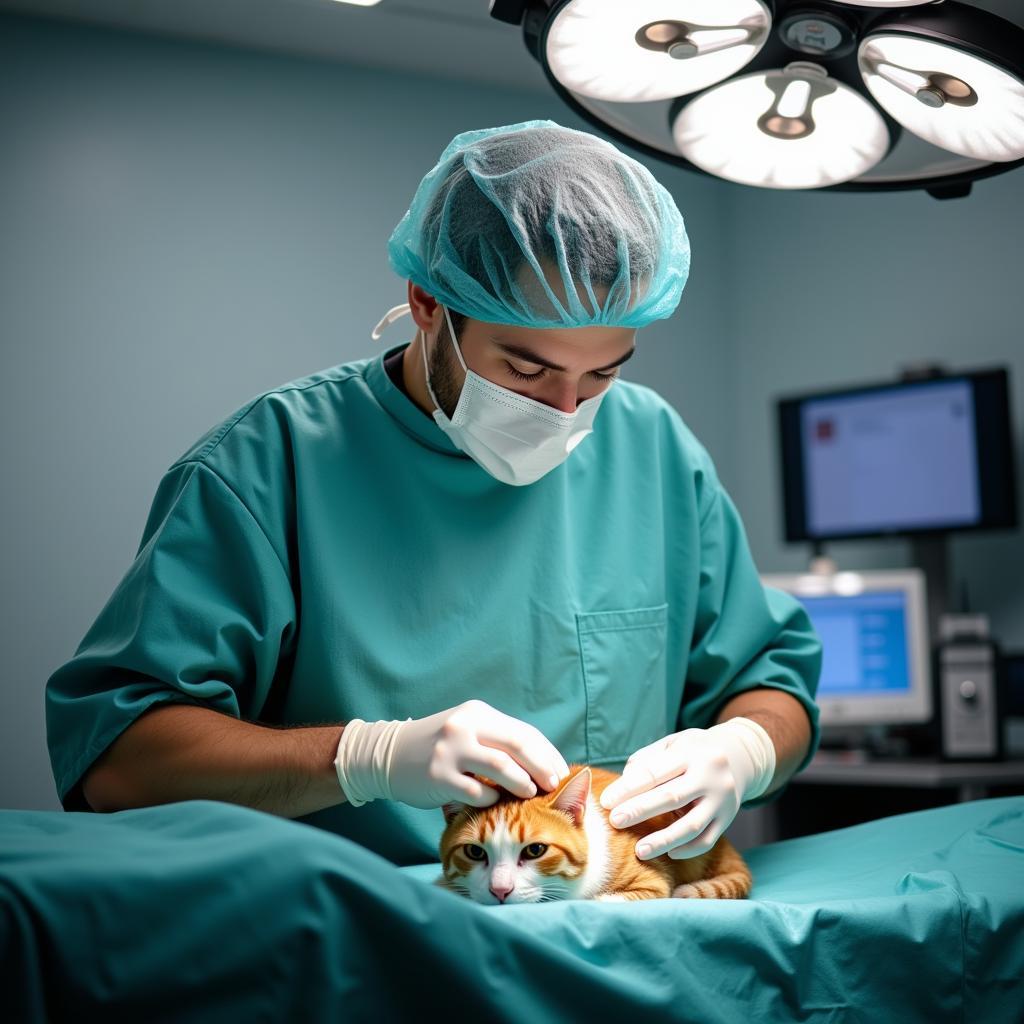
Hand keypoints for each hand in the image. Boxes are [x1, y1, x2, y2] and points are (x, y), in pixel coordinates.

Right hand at [333, 699, 569, 809]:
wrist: (390, 754)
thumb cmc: (439, 747)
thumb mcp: (467, 731)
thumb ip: (497, 741)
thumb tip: (543, 763)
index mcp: (478, 713)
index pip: (523, 732)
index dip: (545, 753)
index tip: (560, 772)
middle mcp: (464, 726)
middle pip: (516, 745)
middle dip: (541, 767)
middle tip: (553, 785)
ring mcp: (450, 750)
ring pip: (499, 766)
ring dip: (520, 783)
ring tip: (529, 794)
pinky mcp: (438, 775)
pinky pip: (475, 792)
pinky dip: (490, 800)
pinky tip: (493, 804)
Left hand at [599, 718, 775, 859]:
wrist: (739, 756)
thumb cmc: (692, 750)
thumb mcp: (672, 744)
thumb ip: (646, 762)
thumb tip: (622, 787)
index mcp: (691, 752)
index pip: (655, 772)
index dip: (628, 788)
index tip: (605, 801)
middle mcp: (710, 776)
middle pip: (671, 797)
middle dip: (640, 811)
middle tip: (614, 822)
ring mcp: (722, 799)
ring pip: (692, 825)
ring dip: (663, 840)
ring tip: (639, 851)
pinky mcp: (728, 819)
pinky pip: (707, 840)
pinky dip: (687, 850)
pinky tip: (668, 854)